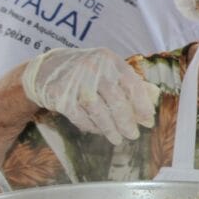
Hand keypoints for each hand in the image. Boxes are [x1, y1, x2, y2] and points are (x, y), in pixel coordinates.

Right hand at [21, 47, 158, 144]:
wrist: (45, 70)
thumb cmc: (84, 71)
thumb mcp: (107, 68)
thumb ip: (128, 81)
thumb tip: (153, 99)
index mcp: (109, 60)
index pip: (132, 84)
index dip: (142, 105)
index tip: (148, 120)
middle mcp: (93, 69)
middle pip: (116, 101)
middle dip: (127, 122)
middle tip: (133, 135)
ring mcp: (75, 83)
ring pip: (99, 112)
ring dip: (110, 129)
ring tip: (118, 139)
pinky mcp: (61, 97)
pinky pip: (82, 118)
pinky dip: (92, 127)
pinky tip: (98, 131)